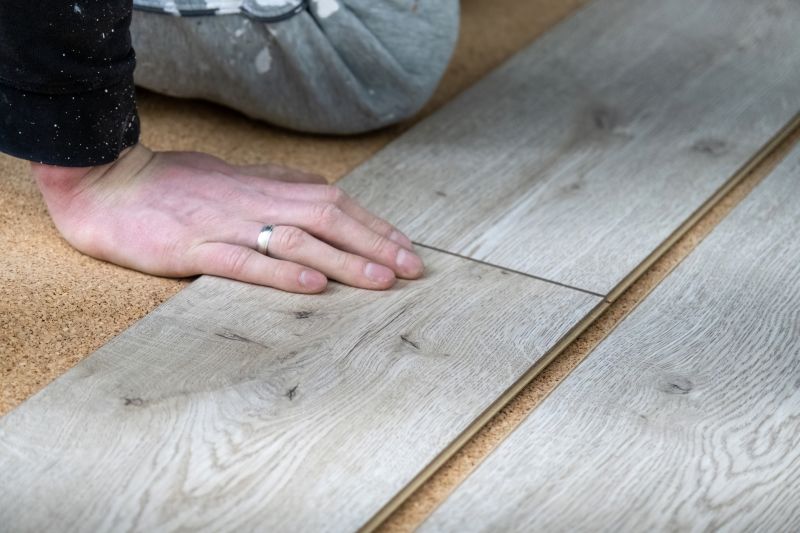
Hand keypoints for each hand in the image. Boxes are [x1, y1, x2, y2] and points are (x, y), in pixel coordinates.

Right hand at [31, 144, 422, 292]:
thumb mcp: (236, 177)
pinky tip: (314, 286)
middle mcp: (255, 203)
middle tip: (412, 269)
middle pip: (328, 219)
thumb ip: (278, 185)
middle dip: (375, 244)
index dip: (374, 226)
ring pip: (296, 240)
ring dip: (343, 259)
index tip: (407, 248)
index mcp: (267, 187)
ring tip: (380, 280)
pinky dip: (282, 273)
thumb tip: (322, 193)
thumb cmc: (177, 185)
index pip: (334, 203)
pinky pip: (245, 262)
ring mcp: (226, 226)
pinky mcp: (195, 250)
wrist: (111, 186)